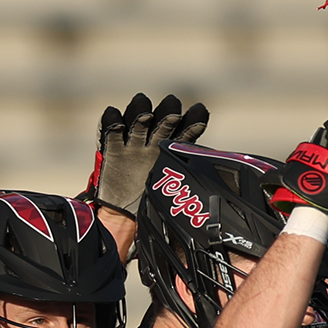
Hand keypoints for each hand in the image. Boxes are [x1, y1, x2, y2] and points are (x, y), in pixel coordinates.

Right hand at [85, 93, 209, 214]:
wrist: (124, 214)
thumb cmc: (152, 202)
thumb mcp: (174, 195)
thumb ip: (187, 184)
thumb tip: (216, 196)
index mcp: (173, 150)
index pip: (186, 130)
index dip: (193, 121)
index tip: (199, 113)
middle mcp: (155, 142)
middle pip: (163, 119)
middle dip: (169, 114)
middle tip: (174, 114)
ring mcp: (134, 144)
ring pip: (138, 120)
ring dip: (141, 114)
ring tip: (146, 115)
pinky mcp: (113, 148)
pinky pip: (111, 129)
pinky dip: (112, 122)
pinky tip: (117, 123)